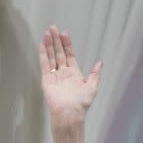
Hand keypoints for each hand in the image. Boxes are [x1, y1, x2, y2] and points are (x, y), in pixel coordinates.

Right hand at [38, 25, 101, 142]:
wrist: (70, 114)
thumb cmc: (81, 103)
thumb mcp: (92, 87)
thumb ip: (95, 74)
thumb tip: (100, 62)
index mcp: (74, 74)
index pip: (69, 55)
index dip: (67, 45)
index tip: (64, 33)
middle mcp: (63, 73)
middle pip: (59, 53)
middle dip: (56, 41)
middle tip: (53, 28)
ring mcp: (54, 76)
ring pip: (51, 57)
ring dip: (49, 45)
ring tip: (47, 33)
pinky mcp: (46, 80)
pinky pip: (44, 65)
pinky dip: (43, 54)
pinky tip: (42, 45)